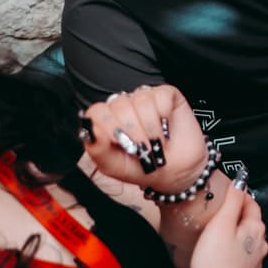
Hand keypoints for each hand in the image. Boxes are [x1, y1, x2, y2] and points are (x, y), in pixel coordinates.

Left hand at [81, 84, 208, 193]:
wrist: (176, 171)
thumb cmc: (143, 168)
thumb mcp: (114, 166)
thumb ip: (98, 150)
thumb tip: (91, 131)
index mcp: (108, 122)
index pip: (97, 111)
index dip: (106, 125)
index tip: (117, 141)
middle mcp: (125, 107)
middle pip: (119, 105)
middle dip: (132, 131)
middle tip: (142, 147)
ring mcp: (146, 99)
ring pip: (141, 100)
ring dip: (150, 127)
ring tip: (155, 141)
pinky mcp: (166, 95)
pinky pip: (161, 96)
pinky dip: (164, 114)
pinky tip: (165, 126)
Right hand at [187, 182, 266, 267]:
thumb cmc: (214, 264)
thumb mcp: (221, 224)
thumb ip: (232, 201)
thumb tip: (241, 180)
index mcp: (256, 230)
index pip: (252, 204)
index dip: (240, 194)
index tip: (230, 189)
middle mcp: (260, 246)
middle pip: (251, 221)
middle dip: (238, 212)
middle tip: (221, 207)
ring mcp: (254, 262)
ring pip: (247, 239)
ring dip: (235, 231)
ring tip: (218, 228)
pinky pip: (241, 254)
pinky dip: (233, 247)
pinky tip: (220, 251)